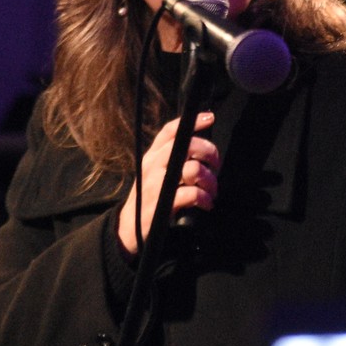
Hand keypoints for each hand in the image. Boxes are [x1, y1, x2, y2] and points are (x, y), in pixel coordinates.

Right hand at [118, 112, 218, 255]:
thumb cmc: (149, 197)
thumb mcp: (155, 173)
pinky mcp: (161, 203)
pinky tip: (207, 203)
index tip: (209, 117)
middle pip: (186, 145)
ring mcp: (156, 184)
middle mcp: (153, 165)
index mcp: (152, 156)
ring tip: (212, 190)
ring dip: (210, 180)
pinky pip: (191, 193)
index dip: (191, 122)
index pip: (170, 131)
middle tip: (216, 166)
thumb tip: (201, 148)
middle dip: (209, 153)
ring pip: (193, 169)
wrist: (129, 228)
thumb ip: (172, 159)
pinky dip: (204, 198)